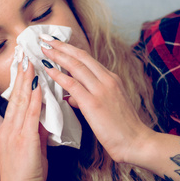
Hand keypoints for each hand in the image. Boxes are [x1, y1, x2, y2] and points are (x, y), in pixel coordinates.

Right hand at [0, 57, 49, 180]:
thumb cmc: (27, 175)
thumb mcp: (32, 148)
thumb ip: (37, 130)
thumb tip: (45, 115)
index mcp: (9, 130)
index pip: (14, 101)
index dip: (19, 82)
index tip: (24, 65)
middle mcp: (8, 128)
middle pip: (15, 96)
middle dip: (20, 74)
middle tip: (24, 53)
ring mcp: (14, 133)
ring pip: (21, 101)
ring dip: (26, 80)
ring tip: (30, 61)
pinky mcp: (23, 140)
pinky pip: (29, 114)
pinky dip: (33, 98)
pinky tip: (37, 85)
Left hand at [41, 39, 155, 163]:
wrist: (136, 142)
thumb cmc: (123, 128)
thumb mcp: (108, 106)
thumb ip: (89, 98)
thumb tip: (73, 97)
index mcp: (111, 79)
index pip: (87, 58)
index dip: (70, 49)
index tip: (56, 42)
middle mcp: (107, 80)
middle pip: (80, 56)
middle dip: (61, 45)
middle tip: (45, 38)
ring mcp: (101, 90)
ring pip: (75, 66)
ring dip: (57, 55)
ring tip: (43, 48)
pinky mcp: (93, 103)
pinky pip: (72, 84)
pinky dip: (58, 75)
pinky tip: (48, 69)